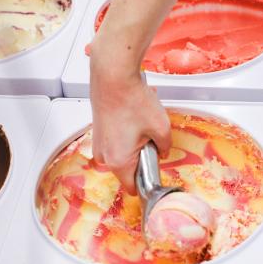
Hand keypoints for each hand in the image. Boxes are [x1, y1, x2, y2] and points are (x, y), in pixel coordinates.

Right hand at [89, 36, 170, 195]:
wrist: (113, 76)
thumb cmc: (131, 99)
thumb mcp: (161, 127)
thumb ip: (165, 146)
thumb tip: (162, 151)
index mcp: (119, 162)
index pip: (133, 187)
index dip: (148, 181)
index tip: (156, 171)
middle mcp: (104, 156)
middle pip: (127, 170)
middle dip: (141, 159)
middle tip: (150, 140)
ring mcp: (98, 143)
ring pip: (121, 154)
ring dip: (133, 146)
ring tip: (140, 126)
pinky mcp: (97, 131)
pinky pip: (114, 141)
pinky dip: (124, 135)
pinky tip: (131, 119)